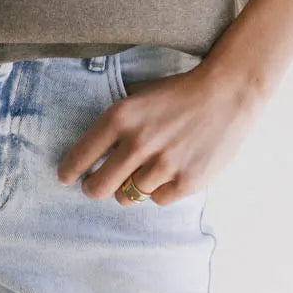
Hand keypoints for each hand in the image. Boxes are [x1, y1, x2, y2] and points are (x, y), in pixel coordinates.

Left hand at [55, 60, 264, 206]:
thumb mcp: (139, 95)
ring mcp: (163, 165)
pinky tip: (168, 173)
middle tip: (94, 186)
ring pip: (128, 196)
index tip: (66, 177)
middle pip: (99, 186)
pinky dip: (158, 191)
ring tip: (142, 171)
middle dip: (93, 188)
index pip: (81, 155)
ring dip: (130, 188)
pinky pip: (157, 200)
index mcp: (121, 117)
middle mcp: (138, 143)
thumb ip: (117, 121)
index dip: (69, 171)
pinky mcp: (186, 182)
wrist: (227, 92)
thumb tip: (92, 148)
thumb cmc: (179, 92)